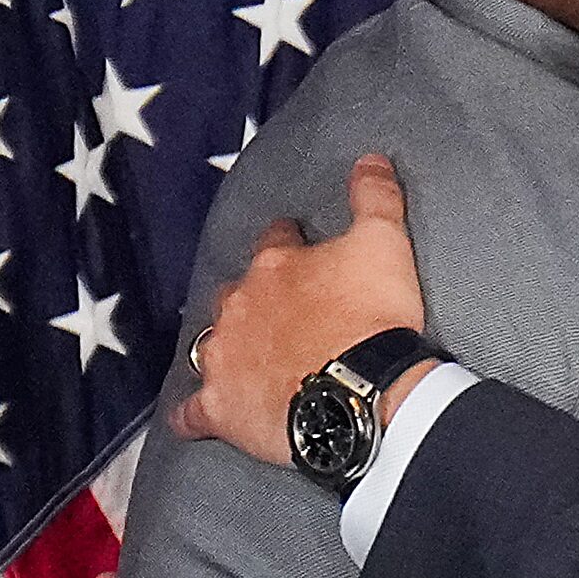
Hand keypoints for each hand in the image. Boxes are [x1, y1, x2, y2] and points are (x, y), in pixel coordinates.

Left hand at [175, 154, 427, 465]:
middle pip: (237, 293)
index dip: (291, 241)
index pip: (276, 239)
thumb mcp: (386, 243)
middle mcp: (240, 306)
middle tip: (281, 313)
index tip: (300, 245)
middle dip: (254, 298)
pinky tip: (194, 418)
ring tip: (243, 358)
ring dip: (224, 348)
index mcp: (276, 265)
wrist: (361, 391)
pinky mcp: (221, 407)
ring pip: (210, 344)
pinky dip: (192, 414)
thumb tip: (370, 159)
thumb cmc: (373, 319)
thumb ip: (376, 197)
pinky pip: (193, 411)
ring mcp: (225, 357)